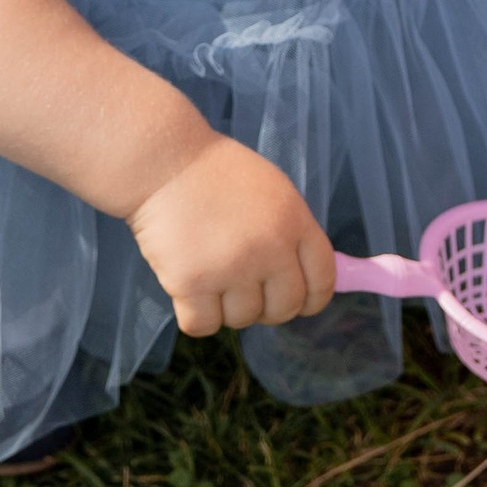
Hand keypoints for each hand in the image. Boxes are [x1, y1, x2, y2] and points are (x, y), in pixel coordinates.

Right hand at [129, 133, 338, 336]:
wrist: (164, 161)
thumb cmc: (217, 172)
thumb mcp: (273, 191)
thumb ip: (292, 233)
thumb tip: (306, 278)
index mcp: (295, 222)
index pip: (322, 281)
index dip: (311, 299)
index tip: (298, 302)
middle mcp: (271, 249)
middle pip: (285, 309)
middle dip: (266, 307)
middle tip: (244, 288)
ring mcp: (232, 269)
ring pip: (242, 319)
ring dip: (227, 307)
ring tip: (211, 275)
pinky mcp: (192, 283)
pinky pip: (203, 325)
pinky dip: (195, 316)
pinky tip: (188, 290)